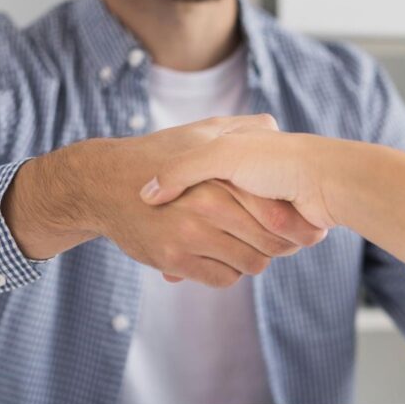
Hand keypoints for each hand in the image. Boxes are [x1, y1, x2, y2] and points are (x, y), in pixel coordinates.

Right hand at [2, 115, 325, 285]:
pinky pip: (222, 278)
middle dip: (282, 245)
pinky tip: (222, 257)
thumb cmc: (157, 156)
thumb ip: (239, 128)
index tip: (299, 225)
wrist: (104, 184)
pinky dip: (229, 272)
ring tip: (249, 247)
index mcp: (220, 174)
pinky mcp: (173, 259)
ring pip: (250, 264)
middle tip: (282, 242)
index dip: (295, 223)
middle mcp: (207, 204)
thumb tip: (274, 125)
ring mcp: (189, 234)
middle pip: (270, 242)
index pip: (277, 212)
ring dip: (255, 259)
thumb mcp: (198, 132)